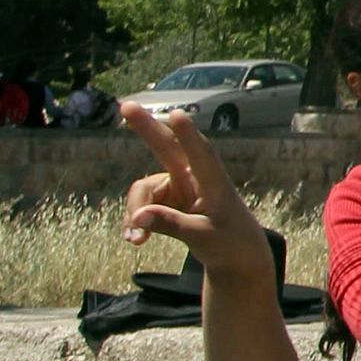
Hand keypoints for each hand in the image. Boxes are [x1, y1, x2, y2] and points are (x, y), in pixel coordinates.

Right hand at [120, 104, 269, 281]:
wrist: (235, 256)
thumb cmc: (229, 242)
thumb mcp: (202, 237)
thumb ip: (172, 225)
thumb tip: (138, 219)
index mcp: (214, 182)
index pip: (202, 154)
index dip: (189, 136)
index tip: (179, 115)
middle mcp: (193, 178)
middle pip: (167, 147)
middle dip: (146, 127)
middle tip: (126, 104)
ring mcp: (177, 187)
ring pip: (143, 190)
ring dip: (135, 212)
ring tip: (136, 240)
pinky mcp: (165, 200)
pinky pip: (140, 206)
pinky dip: (134, 222)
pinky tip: (134, 240)